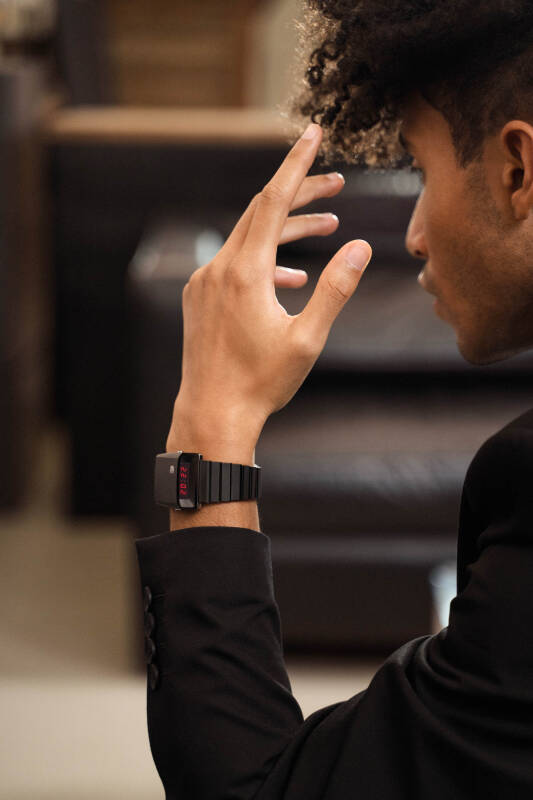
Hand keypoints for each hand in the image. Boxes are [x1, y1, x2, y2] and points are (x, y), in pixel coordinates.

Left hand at [168, 123, 371, 445]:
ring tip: (326, 227)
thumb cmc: (261, 383)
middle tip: (336, 186)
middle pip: (261, 212)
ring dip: (287, 231)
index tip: (313, 132)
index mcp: (245, 272)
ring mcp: (204, 283)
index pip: (273, 200)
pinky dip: (265, 261)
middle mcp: (219, 268)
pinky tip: (291, 278)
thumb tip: (359, 247)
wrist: (212, 415)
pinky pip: (234, 264)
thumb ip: (335, 290)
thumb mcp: (307, 339)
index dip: (297, 164)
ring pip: (249, 239)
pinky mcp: (199, 298)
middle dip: (300, 194)